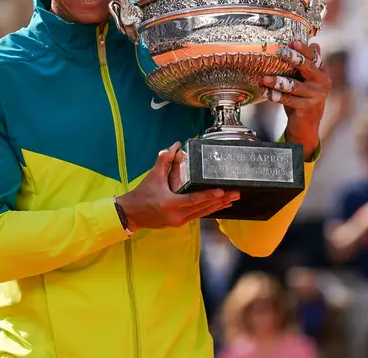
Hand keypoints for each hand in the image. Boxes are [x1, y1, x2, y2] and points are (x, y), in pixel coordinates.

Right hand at [116, 142, 239, 231]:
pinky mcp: (180, 223)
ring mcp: (179, 221)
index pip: (194, 200)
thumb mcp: (153, 175)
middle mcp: (177, 215)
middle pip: (203, 208)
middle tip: (236, 193)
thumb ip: (164, 159)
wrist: (131, 214)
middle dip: (221, 200)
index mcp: (170, 203)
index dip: (209, 195)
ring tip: (233, 199)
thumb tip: (176, 145)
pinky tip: (219, 205)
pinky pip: (199, 215)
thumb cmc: (142, 194)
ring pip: (203, 213)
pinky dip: (210, 210)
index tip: (222, 191)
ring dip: (218, 206)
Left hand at [260, 41, 330, 158]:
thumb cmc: (303, 98)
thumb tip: (314, 43)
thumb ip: (308, 64)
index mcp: (322, 72)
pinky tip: (264, 91)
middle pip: (307, 67)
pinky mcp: (307, 108)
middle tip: (279, 52)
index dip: (304, 49)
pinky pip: (288, 100)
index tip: (292, 43)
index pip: (314, 57)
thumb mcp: (306, 80)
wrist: (307, 125)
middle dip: (293, 58)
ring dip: (277, 81)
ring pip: (294, 85)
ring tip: (263, 77)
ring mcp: (316, 96)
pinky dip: (275, 95)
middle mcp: (322, 83)